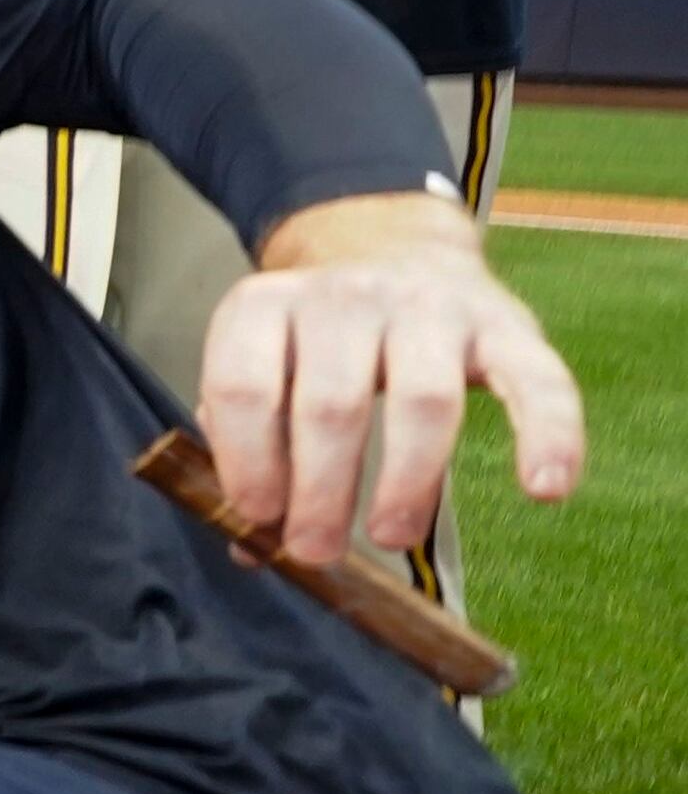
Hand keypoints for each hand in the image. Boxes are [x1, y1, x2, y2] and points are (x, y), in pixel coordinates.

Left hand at [205, 192, 583, 569]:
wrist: (390, 243)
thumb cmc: (316, 338)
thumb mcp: (264, 366)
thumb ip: (249, 446)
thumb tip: (251, 547)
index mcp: (267, 307)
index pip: (244, 388)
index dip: (247, 462)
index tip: (259, 518)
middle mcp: (346, 296)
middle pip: (331, 405)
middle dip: (321, 493)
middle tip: (316, 550)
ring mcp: (429, 305)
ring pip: (422, 401)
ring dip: (407, 483)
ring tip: (390, 535)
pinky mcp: (505, 324)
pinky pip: (536, 382)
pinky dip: (549, 436)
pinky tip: (545, 491)